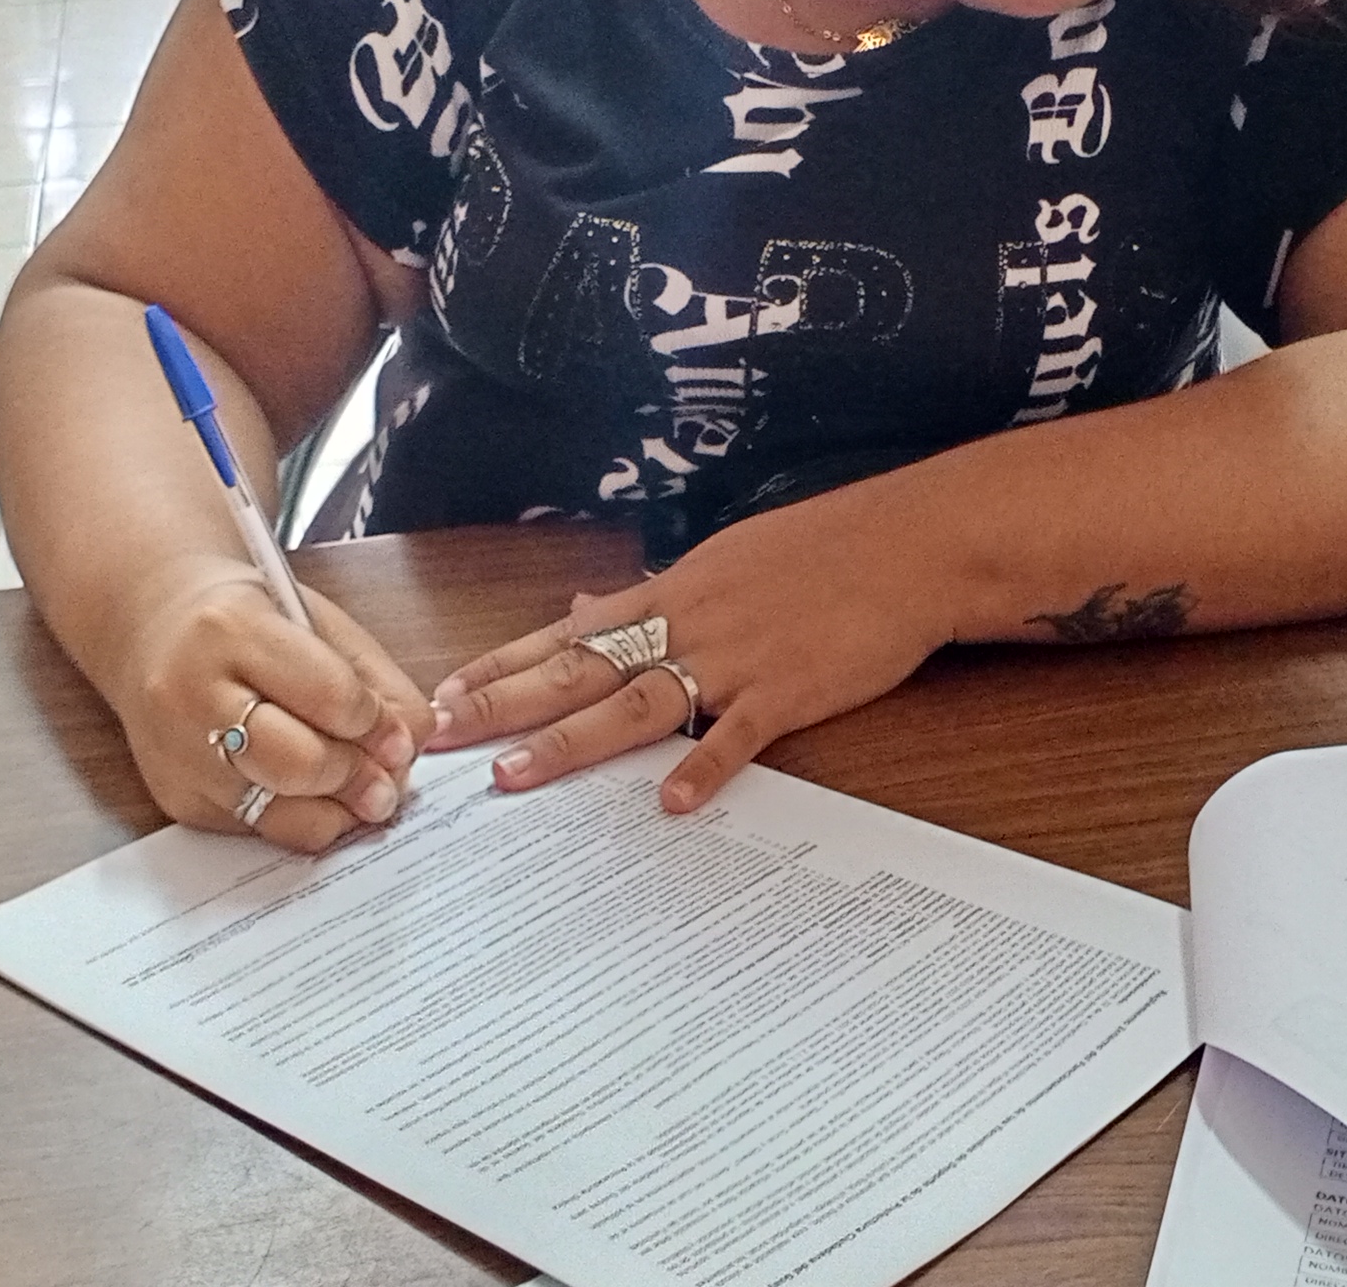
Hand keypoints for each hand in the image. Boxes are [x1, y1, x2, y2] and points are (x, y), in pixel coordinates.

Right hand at [116, 565, 429, 852]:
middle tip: (386, 779)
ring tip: (359, 793)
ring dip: (337, 810)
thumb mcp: (314, 622)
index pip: (329, 695)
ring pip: (281, 812)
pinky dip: (299, 818)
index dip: (379, 726)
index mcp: (231, 629)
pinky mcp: (176, 797)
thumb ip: (374, 680)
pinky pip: (258, 829)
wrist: (153, 628)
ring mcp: (177, 753)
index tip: (399, 736)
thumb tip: (414, 742)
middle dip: (359, 777)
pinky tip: (311, 794)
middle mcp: (191, 694)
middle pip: (301, 764)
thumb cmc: (246, 621)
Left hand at [424, 503, 947, 813]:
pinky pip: (738, 735)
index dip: (501, 666)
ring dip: (572, 742)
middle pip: (579, 671)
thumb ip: (650, 595)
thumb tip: (584, 611)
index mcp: (670, 593)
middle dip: (504, 706)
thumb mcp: (722, 561)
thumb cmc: (820, 551)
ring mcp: (735, 659)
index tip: (444, 694)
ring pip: (637, 703)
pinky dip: (704, 767)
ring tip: (514, 774)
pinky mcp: (788, 690)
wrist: (907, 545)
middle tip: (439, 738)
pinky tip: (670, 803)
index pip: (565, 636)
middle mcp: (688, 623)